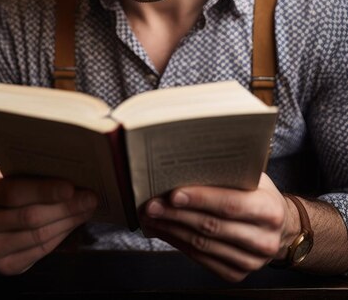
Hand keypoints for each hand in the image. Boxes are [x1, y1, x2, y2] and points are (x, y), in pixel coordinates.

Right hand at [0, 169, 97, 274]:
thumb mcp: (4, 177)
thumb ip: (28, 175)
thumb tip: (70, 170)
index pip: (13, 193)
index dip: (44, 190)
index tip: (71, 186)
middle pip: (30, 217)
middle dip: (66, 207)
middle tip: (90, 197)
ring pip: (39, 236)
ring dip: (69, 221)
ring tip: (87, 208)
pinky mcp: (4, 266)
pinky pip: (40, 251)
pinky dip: (62, 235)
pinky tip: (73, 222)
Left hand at [140, 173, 290, 281]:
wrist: (281, 226)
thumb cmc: (259, 194)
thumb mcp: (254, 178)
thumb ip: (230, 172)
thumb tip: (189, 160)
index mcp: (270, 209)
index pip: (230, 204)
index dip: (200, 199)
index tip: (172, 194)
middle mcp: (264, 239)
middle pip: (211, 226)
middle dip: (176, 215)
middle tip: (151, 205)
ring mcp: (252, 261)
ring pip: (203, 245)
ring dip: (172, 231)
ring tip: (151, 218)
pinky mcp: (238, 274)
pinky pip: (203, 260)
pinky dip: (179, 244)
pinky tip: (165, 232)